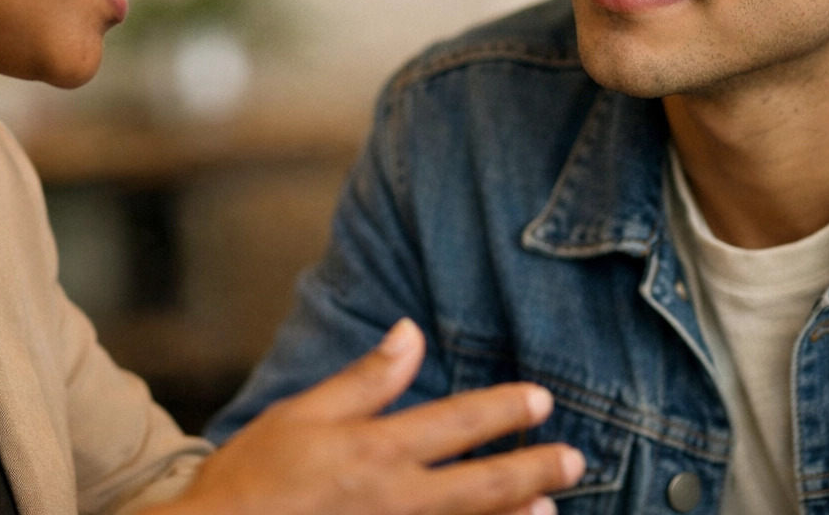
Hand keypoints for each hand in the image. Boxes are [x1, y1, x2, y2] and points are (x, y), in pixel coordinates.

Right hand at [164, 318, 584, 514]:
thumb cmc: (254, 478)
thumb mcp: (303, 413)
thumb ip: (366, 378)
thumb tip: (410, 331)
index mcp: (375, 450)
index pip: (457, 423)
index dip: (504, 409)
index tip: (542, 398)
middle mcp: (395, 500)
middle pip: (482, 485)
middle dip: (533, 470)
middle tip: (574, 460)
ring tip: (551, 509)